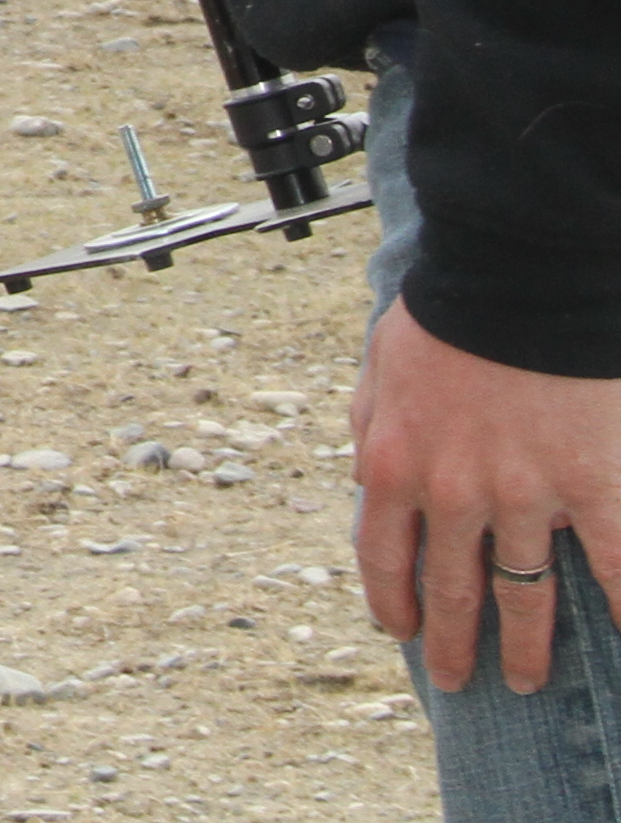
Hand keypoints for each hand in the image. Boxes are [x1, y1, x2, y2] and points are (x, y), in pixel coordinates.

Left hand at [359, 297, 620, 693]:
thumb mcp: (380, 366)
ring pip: (525, 594)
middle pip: (454, 590)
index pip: (384, 555)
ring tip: (527, 680)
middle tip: (463, 682)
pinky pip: (612, 566)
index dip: (394, 602)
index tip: (403, 631)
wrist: (517, 278)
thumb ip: (371, 424)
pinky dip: (619, 609)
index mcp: (393, 462)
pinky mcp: (592, 488)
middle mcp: (453, 493)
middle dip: (455, 643)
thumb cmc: (449, 309)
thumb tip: (364, 472)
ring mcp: (525, 497)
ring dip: (525, 645)